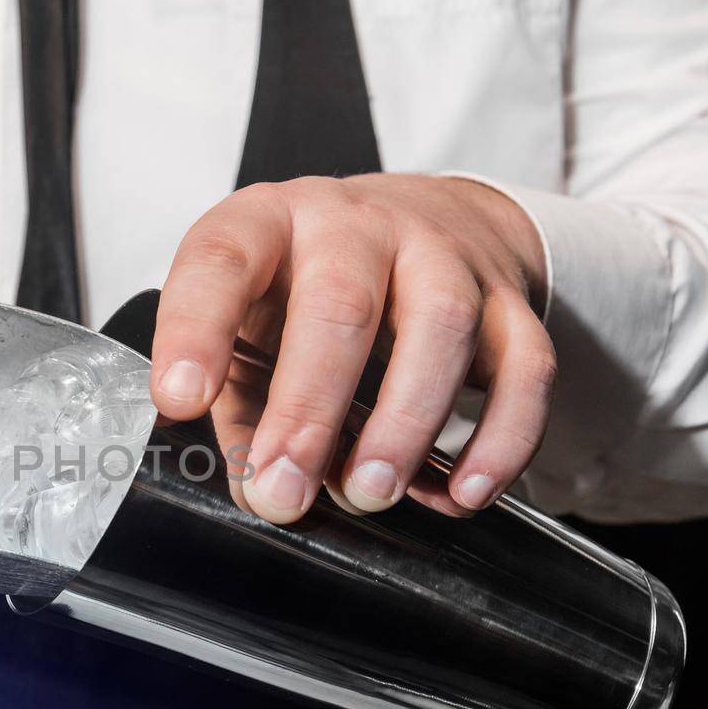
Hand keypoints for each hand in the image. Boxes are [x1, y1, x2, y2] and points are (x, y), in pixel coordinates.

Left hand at [150, 174, 553, 521]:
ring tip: (369, 491)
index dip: (196, 329)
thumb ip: (238, 403)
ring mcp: (444, 256)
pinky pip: (526, 367)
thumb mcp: (250, 321)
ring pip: (442, 325)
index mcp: (270, 223)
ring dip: (406, 423)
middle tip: (284, 489)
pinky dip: (502, 438)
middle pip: (341, 303)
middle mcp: (358, 227)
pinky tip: (464, 491)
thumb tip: (254, 487)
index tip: (180, 399)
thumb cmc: (312, 283)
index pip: (222, 261)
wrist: (425, 217)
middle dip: (309, 407)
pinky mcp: (509, 301)